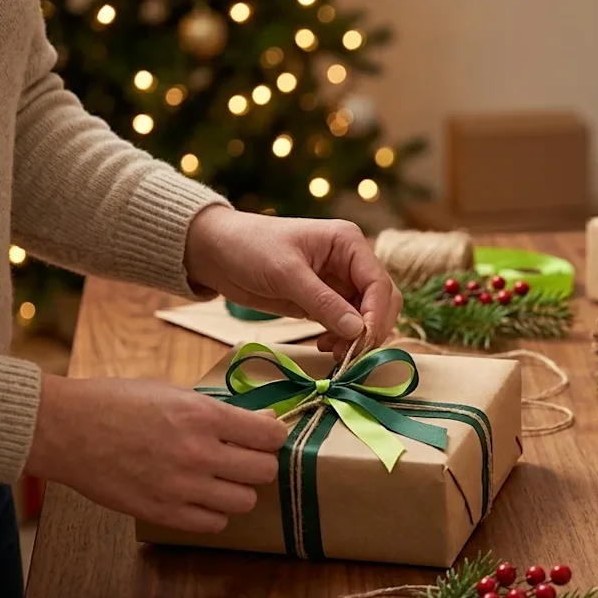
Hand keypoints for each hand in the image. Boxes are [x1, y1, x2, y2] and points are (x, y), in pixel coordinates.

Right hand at [25, 375, 287, 532]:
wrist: (65, 429)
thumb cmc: (117, 403)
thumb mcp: (174, 392)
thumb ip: (220, 410)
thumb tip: (263, 421)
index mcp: (203, 416)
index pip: (270, 435)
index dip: (273, 435)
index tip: (265, 436)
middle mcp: (199, 453)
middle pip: (264, 471)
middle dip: (259, 463)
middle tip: (244, 458)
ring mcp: (181, 487)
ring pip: (246, 502)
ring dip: (238, 491)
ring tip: (221, 480)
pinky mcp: (162, 512)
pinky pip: (214, 524)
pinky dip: (214, 513)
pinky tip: (201, 498)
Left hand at [184, 206, 401, 355]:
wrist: (215, 252)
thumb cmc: (249, 249)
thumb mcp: (286, 274)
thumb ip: (324, 302)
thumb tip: (359, 331)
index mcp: (348, 243)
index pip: (378, 283)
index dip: (377, 315)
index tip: (363, 342)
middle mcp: (351, 262)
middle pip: (382, 300)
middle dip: (371, 328)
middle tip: (350, 354)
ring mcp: (339, 282)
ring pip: (367, 316)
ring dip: (357, 337)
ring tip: (334, 352)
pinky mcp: (325, 301)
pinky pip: (347, 323)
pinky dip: (343, 338)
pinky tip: (325, 345)